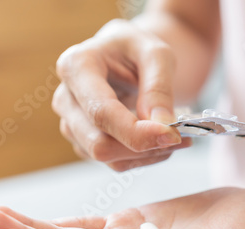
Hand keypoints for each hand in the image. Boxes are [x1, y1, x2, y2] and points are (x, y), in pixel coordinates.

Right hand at [52, 19, 191, 171]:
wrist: (126, 57)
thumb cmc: (137, 49)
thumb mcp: (157, 54)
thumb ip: (159, 88)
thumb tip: (161, 125)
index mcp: (76, 66)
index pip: (101, 113)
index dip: (136, 132)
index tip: (172, 135)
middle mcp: (65, 98)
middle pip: (99, 143)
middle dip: (143, 147)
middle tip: (179, 136)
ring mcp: (71, 124)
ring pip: (108, 158)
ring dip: (147, 154)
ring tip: (176, 135)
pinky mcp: (84, 142)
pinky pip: (115, 162)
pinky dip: (143, 158)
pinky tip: (160, 142)